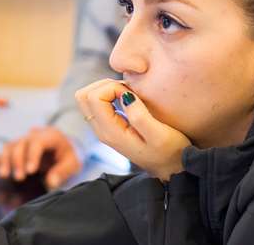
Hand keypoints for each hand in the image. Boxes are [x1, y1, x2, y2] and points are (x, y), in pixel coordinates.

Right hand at [0, 126, 82, 189]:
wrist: (66, 149)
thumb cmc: (69, 155)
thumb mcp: (73, 163)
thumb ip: (62, 171)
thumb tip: (51, 181)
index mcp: (50, 135)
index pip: (37, 143)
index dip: (32, 156)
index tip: (30, 171)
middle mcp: (34, 135)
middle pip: (20, 144)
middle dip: (17, 161)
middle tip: (19, 178)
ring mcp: (24, 141)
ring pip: (9, 147)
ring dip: (5, 160)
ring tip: (4, 175)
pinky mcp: (17, 149)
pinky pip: (4, 152)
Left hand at [74, 79, 189, 180]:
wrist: (170, 169)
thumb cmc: (170, 151)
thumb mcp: (160, 135)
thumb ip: (140, 115)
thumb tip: (124, 95)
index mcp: (111, 132)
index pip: (94, 98)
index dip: (112, 87)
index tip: (132, 93)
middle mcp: (102, 131)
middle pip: (83, 96)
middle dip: (105, 85)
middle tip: (127, 89)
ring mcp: (103, 129)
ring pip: (87, 98)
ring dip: (107, 88)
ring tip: (129, 93)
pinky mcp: (109, 127)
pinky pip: (97, 103)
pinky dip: (110, 94)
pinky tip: (129, 99)